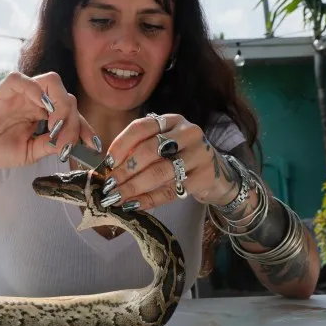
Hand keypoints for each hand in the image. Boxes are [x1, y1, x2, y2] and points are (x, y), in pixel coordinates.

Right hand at [0, 71, 99, 168]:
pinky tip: (41, 112)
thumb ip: (49, 145)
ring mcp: (21, 92)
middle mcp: (35, 99)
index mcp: (42, 113)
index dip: (84, 128)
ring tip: (55, 127)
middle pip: (67, 96)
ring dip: (60, 103)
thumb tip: (71, 143)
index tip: (92, 146)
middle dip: (74, 120)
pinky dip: (36, 92)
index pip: (71, 114)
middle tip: (66, 142)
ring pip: (51, 82)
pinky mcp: (4, 89)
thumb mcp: (29, 153)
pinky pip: (23, 79)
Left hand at [99, 114, 239, 210]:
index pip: (141, 127)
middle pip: (149, 150)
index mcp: (172, 120)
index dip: (120, 145)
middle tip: (109, 186)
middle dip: (125, 170)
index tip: (107, 163)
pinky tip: (134, 205)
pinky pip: (171, 191)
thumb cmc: (181, 157)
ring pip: (159, 172)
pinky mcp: (204, 177)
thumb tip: (108, 167)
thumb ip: (139, 149)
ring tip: (116, 197)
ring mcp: (199, 154)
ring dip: (134, 187)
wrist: (218, 173)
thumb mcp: (164, 145)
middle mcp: (187, 132)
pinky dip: (149, 199)